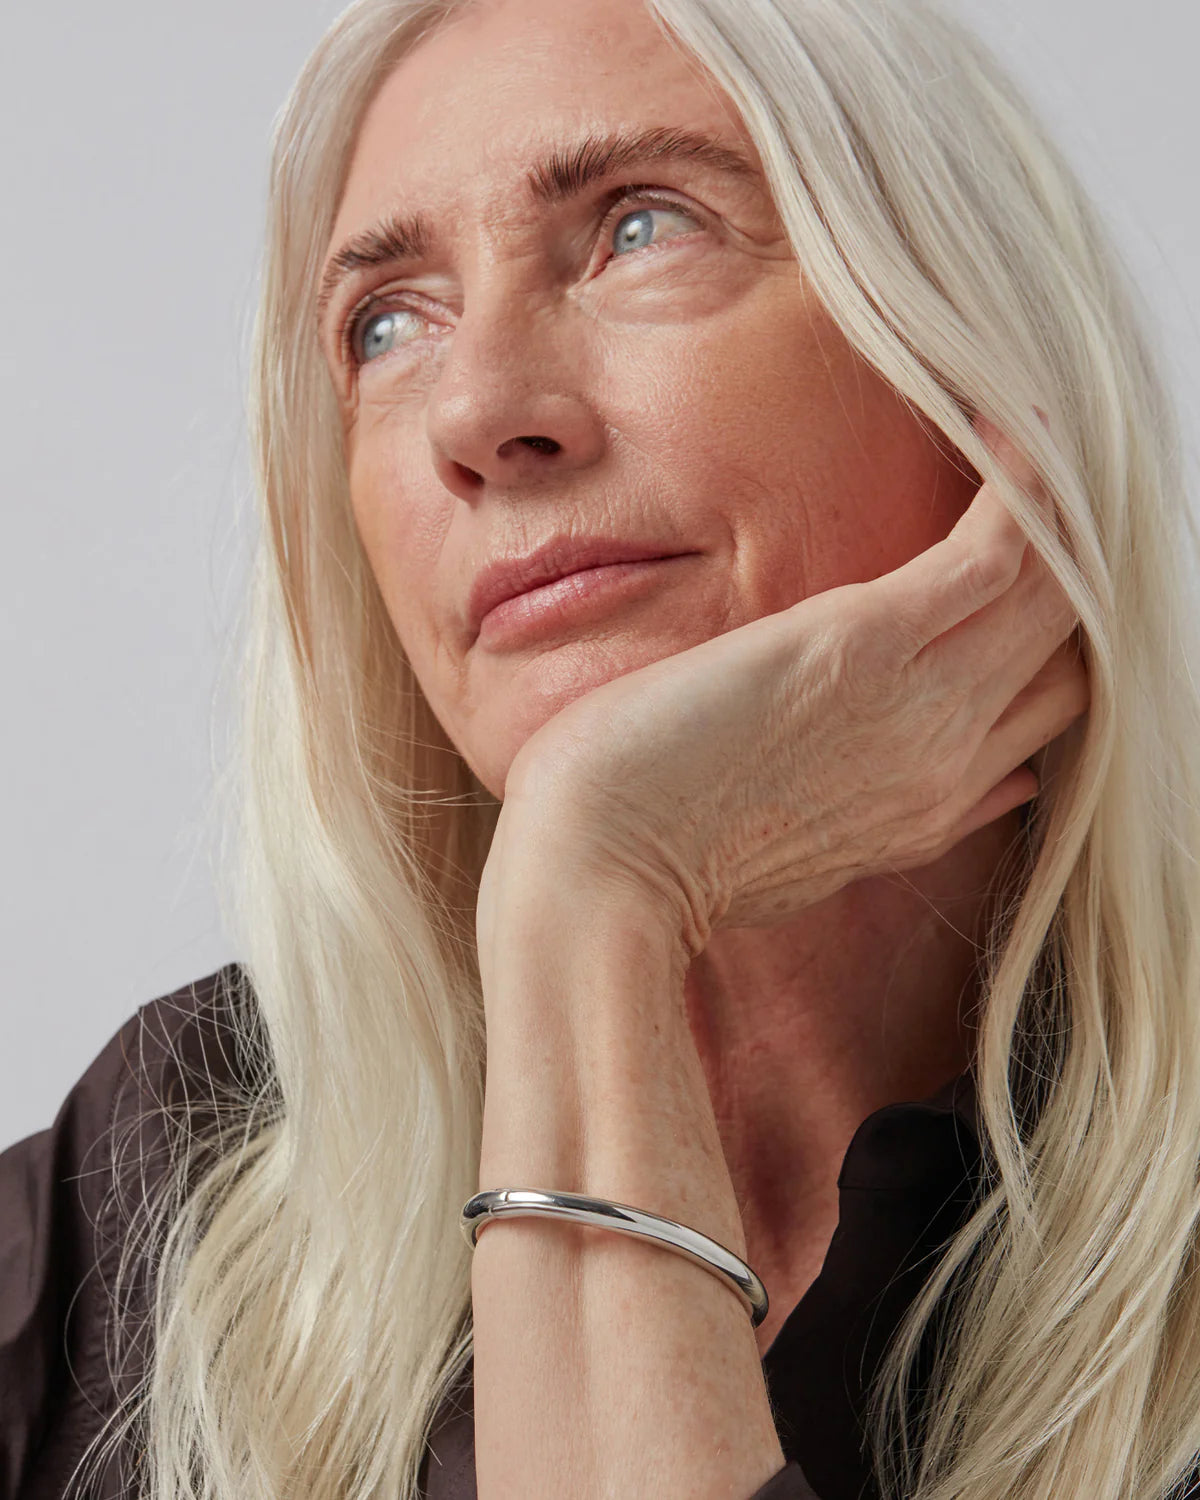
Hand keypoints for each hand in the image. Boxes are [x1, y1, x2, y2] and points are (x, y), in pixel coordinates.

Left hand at [495, 413, 1088, 958]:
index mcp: (926, 807)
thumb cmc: (662, 852)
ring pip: (1054, 591)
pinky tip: (1006, 422)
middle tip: (1043, 492)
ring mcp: (923, 704)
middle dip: (1072, 569)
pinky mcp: (872, 644)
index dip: (1051, 645)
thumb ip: (890, 817)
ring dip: (1062, 508)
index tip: (1026, 583)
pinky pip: (1001, 549)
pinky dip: (1022, 483)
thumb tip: (992, 791)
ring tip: (1037, 436)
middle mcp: (948, 758)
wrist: (602, 868)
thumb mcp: (807, 859)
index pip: (1042, 715)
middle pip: (1068, 648)